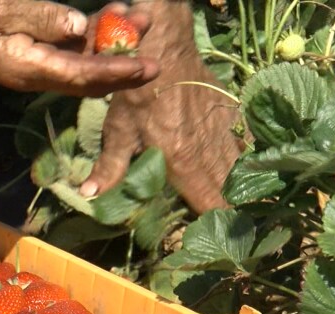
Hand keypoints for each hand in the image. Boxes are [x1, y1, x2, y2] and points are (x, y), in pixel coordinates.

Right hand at [0, 0, 158, 96]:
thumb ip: (37, 17)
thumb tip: (77, 27)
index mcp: (22, 67)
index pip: (82, 77)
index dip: (120, 72)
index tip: (152, 66)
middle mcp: (26, 73)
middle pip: (83, 78)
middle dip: (119, 64)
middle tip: (149, 39)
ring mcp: (21, 65)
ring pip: (73, 66)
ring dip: (102, 51)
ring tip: (131, 28)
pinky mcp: (16, 53)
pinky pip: (57, 55)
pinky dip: (80, 43)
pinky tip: (94, 27)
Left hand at [80, 1, 245, 212]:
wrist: (165, 50)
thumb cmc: (137, 93)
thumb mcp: (118, 132)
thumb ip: (110, 168)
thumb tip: (89, 195)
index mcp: (183, 162)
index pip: (208, 201)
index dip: (216, 223)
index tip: (223, 241)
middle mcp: (209, 150)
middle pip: (228, 189)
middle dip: (233, 212)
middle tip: (238, 233)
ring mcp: (223, 129)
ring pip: (239, 168)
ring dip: (240, 188)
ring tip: (245, 208)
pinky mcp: (230, 112)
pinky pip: (243, 143)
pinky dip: (244, 159)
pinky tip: (245, 169)